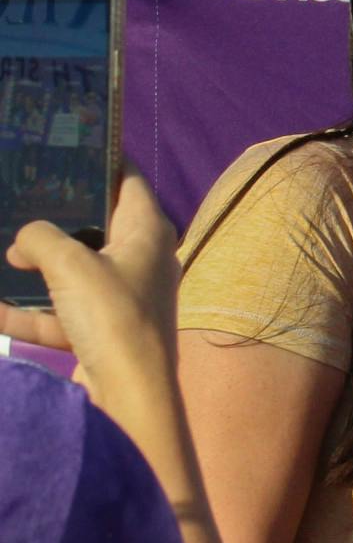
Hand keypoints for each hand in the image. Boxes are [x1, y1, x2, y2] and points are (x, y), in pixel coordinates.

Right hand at [2, 168, 179, 435]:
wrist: (129, 395)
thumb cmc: (112, 316)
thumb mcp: (69, 265)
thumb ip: (40, 239)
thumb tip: (22, 240)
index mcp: (148, 231)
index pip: (128, 180)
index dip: (100, 161)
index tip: (66, 147)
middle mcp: (141, 259)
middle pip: (94, 225)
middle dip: (54, 216)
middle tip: (17, 198)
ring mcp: (123, 296)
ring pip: (70, 272)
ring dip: (34, 268)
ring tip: (0, 252)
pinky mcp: (102, 330)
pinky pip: (59, 314)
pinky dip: (28, 313)